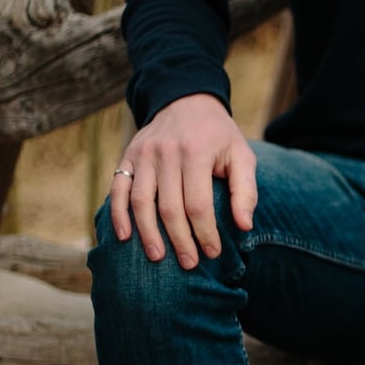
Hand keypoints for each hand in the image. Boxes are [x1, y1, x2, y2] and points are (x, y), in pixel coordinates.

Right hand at [109, 93, 256, 268]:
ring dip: (148, 233)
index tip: (213, 253)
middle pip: (169, 207)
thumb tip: (245, 226)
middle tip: (189, 264)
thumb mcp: (242, 155)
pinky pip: (118, 189)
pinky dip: (118, 214)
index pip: (199, 204)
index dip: (205, 232)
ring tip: (158, 257)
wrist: (187, 101)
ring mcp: (143, 154)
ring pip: (141, 201)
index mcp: (196, 152)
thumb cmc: (219, 136)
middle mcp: (166, 153)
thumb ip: (246, 190)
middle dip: (180, 240)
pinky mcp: (128, 156)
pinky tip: (124, 236)